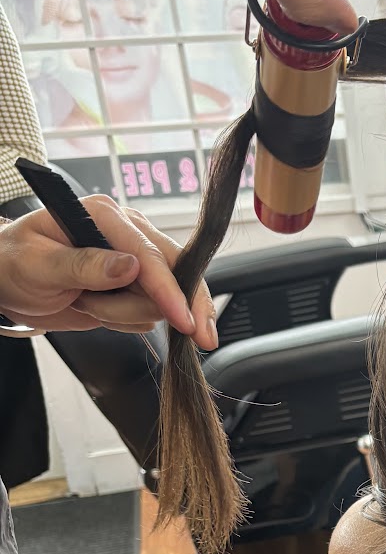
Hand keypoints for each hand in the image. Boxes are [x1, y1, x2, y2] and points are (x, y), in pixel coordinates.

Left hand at [0, 199, 216, 345]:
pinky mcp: (134, 286)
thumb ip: (84, 265)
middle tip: (198, 337)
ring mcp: (134, 261)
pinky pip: (150, 313)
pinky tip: (97, 311)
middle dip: (181, 306)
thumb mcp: (38, 265)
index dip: (171, 290)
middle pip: (178, 271)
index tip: (185, 321)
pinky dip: (127, 321)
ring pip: (162, 300)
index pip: (149, 255)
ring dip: (127, 314)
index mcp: (104, 216)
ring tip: (85, 305)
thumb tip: (130, 267)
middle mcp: (127, 233)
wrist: (8, 282)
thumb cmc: (15, 264)